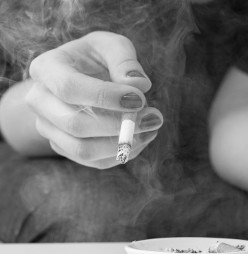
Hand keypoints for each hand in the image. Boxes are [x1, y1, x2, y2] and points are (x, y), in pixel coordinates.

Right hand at [26, 31, 162, 168]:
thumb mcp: (111, 45)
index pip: (70, 88)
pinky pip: (95, 161)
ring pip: (83, 150)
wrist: (82, 77)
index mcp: (46, 68)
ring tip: (152, 127)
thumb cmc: (98, 58)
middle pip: (75, 125)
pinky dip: (123, 153)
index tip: (140, 98)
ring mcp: (48, 128)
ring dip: (123, 144)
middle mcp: (39, 101)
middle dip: (119, 125)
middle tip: (155, 117)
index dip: (107, 97)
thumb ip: (124, 59)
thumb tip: (138, 84)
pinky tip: (142, 137)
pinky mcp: (65, 147)